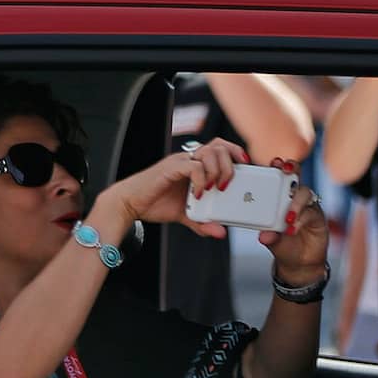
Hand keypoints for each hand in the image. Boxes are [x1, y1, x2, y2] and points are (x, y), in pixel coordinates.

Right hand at [103, 136, 249, 237]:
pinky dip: (200, 179)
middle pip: (218, 145)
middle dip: (231, 161)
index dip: (235, 152)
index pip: (219, 148)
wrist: (130, 204)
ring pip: (208, 152)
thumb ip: (203, 222)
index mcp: (194, 165)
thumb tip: (221, 232)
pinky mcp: (170, 168)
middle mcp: (188, 159)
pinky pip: (192, 166)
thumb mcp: (185, 216)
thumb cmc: (155, 203)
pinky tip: (198, 194)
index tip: (246, 166)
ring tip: (215, 188)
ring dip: (218, 170)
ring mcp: (180, 162)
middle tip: (230, 183)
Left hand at [257, 158, 327, 279]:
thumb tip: (263, 236)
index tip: (271, 163)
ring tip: (287, 218)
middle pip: (294, 174)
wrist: (299, 262)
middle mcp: (293, 195)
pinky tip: (292, 228)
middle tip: (284, 170)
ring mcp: (307, 204)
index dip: (275, 166)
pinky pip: (311, 212)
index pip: (277, 175)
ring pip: (304, 192)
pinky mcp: (318, 215)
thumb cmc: (283, 244)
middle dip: (290, 168)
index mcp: (278, 195)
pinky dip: (301, 219)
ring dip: (295, 203)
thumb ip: (269, 236)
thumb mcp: (271, 241)